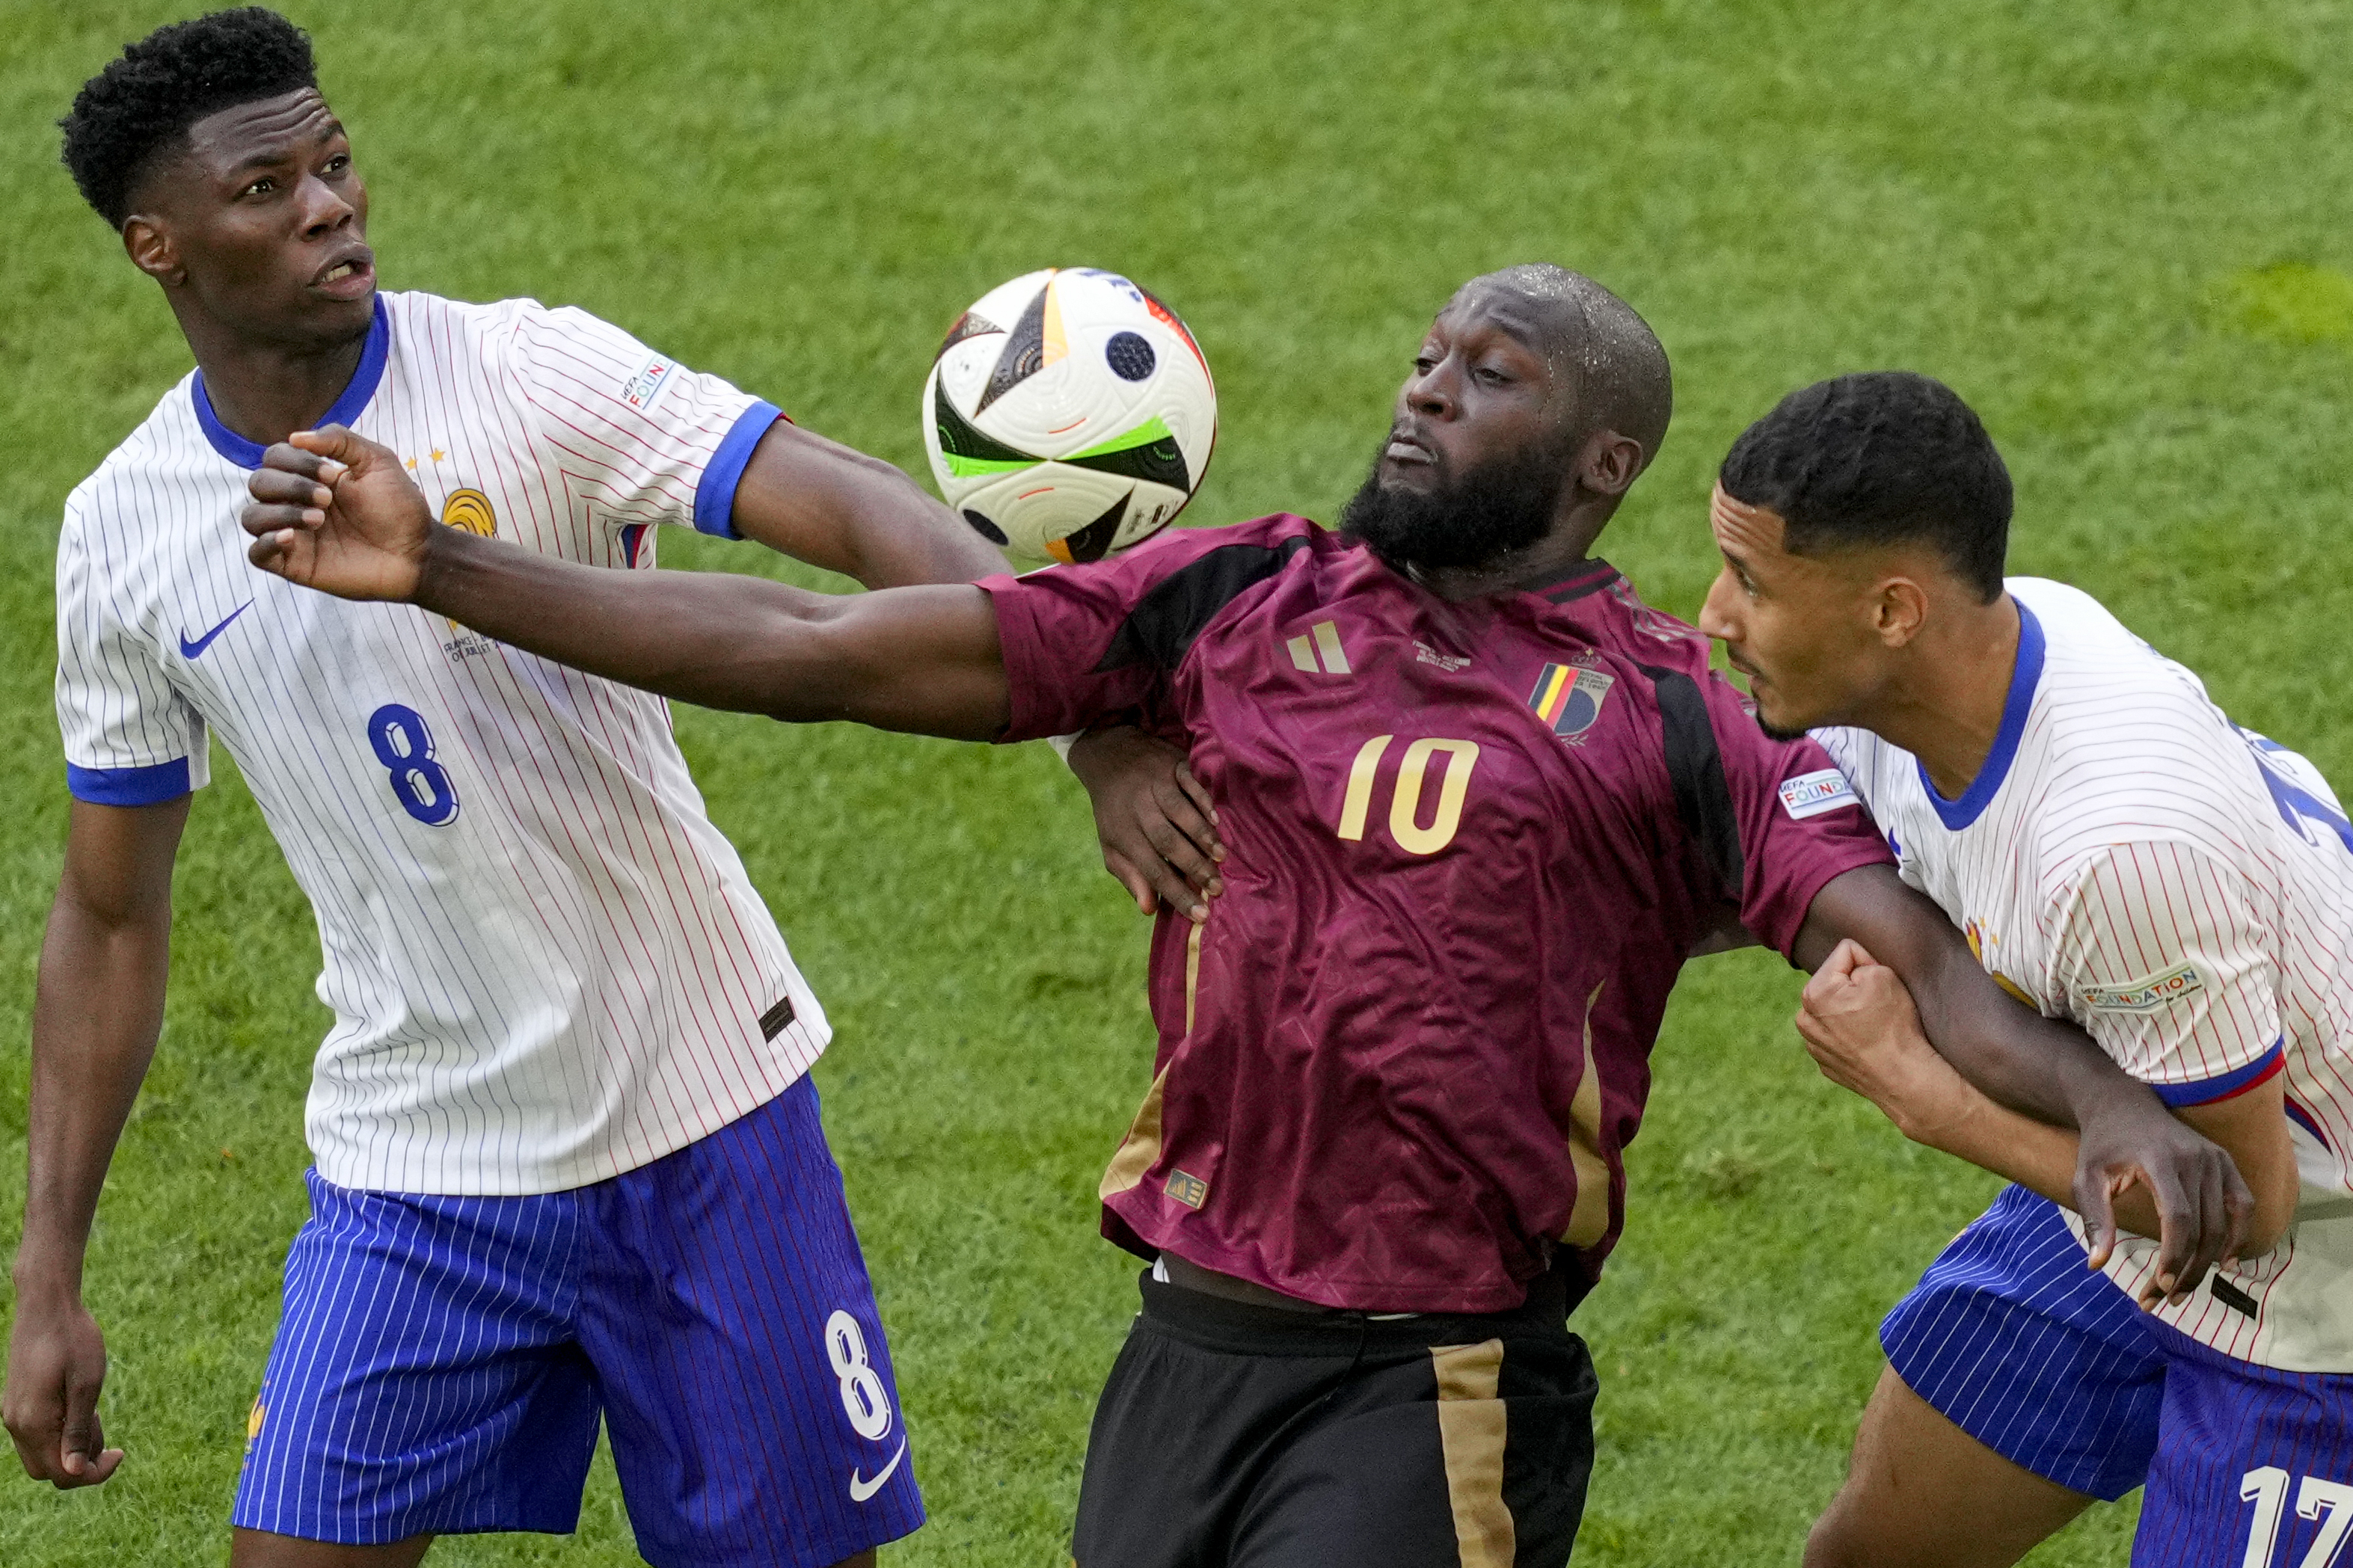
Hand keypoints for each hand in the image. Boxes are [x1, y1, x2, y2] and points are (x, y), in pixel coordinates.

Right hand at [3, 1293, 122, 1487]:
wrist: (47, 1305)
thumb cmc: (73, 1340)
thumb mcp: (87, 1385)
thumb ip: (79, 1431)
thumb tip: (75, 1472)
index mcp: (34, 1424)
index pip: (62, 1474)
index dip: (94, 1473)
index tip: (120, 1453)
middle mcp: (16, 1424)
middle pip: (48, 1470)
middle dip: (81, 1461)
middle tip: (103, 1427)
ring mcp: (13, 1414)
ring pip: (42, 1453)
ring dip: (72, 1444)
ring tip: (93, 1410)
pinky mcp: (18, 1402)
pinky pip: (38, 1434)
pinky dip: (61, 1430)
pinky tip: (78, 1403)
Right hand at [242, 426, 435, 600]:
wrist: (417, 552)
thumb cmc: (399, 508)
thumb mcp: (377, 461)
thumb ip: (340, 440)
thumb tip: (295, 437)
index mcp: (310, 477)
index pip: (275, 457)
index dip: (295, 461)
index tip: (332, 474)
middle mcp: (296, 504)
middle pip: (258, 483)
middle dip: (290, 485)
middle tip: (328, 498)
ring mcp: (294, 535)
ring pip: (251, 518)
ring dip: (279, 512)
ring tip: (319, 519)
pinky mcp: (295, 564)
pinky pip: (256, 554)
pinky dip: (266, 542)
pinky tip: (291, 537)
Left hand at [1064, 727, 1224, 921]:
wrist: (1108, 755)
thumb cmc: (1114, 809)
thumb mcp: (1112, 845)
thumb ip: (1131, 876)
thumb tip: (1149, 909)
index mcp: (1124, 833)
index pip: (1152, 869)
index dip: (1177, 893)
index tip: (1201, 914)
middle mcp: (1139, 810)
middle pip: (1168, 842)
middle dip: (1194, 867)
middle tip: (1218, 889)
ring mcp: (1156, 785)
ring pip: (1181, 813)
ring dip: (1203, 836)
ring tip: (1221, 858)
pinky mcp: (1171, 765)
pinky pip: (1190, 784)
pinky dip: (1203, 801)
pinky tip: (1217, 820)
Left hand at [1795, 939, 1977, 1141]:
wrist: (1903, 1077)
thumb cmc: (1894, 1024)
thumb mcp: (1882, 974)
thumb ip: (1860, 960)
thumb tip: (1851, 967)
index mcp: (1814, 992)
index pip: (1845, 953)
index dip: (1868, 962)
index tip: (1879, 985)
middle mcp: (1805, 1018)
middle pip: (1836, 982)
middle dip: (1855, 987)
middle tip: (1878, 1006)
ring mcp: (1814, 1044)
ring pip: (1835, 1009)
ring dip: (1850, 1010)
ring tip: (1874, 1026)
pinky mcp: (1826, 1062)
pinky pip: (1839, 1035)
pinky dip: (1851, 1035)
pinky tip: (1869, 1044)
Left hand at [2072, 1088, 2252, 1306]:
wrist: (2123, 1103)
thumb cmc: (2101, 1145)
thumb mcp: (2086, 1178)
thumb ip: (2094, 1219)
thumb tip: (2096, 1265)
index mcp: (2160, 1160)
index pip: (2179, 1218)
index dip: (2174, 1255)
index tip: (2160, 1285)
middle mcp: (2196, 1158)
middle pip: (2203, 1229)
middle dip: (2187, 1270)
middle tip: (2164, 1299)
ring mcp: (2215, 1159)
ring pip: (2223, 1224)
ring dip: (2208, 1263)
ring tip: (2184, 1289)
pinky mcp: (2225, 1162)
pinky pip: (2244, 1206)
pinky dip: (2238, 1236)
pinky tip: (2224, 1263)